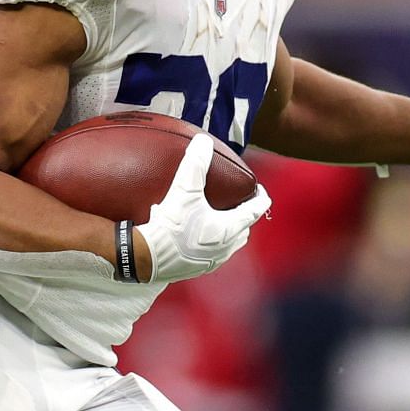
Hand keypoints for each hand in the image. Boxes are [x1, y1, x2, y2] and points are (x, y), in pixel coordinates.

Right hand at [135, 134, 272, 283]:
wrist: (148, 259)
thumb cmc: (171, 226)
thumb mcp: (184, 190)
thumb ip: (196, 163)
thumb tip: (204, 141)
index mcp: (230, 229)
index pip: (256, 211)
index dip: (261, 197)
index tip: (259, 189)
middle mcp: (225, 248)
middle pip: (244, 230)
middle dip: (244, 217)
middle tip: (237, 204)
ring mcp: (212, 261)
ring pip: (228, 245)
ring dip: (226, 231)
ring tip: (216, 219)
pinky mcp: (196, 269)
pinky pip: (210, 254)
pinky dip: (209, 243)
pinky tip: (193, 236)